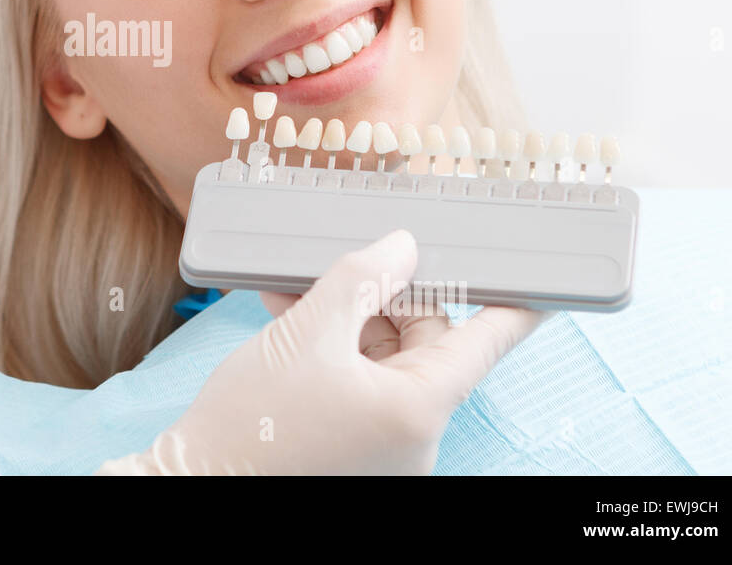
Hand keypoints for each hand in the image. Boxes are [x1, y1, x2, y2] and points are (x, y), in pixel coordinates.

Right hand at [95, 229, 549, 474]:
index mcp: (417, 408)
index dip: (513, 300)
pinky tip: (292, 311)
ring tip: (301, 282)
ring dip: (348, 315)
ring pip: (383, 358)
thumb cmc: (250, 425)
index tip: (540, 273)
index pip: (487, 341)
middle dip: (387, 293)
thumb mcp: (305, 333)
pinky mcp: (351, 447)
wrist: (191, 484)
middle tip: (356, 253)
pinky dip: (331, 346)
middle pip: (424, 342)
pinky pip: (357, 381)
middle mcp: (411, 434)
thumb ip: (360, 278)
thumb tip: (402, 247)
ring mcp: (381, 445)